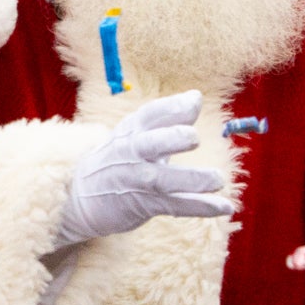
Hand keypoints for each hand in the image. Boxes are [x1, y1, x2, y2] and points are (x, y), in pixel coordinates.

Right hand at [52, 91, 232, 250]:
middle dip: (170, 139)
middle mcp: (132, 153)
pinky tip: (225, 207)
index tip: (195, 100)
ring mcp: (137, 180)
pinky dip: (201, 206)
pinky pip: (175, 206)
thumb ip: (168, 118)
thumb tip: (196, 97)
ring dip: (191, 179)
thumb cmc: (119, 159)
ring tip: (219, 179)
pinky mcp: (143, 205)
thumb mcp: (137, 134)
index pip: (150, 115)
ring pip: (163, 179)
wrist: (79, 197)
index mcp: (131, 131)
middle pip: (150, 143)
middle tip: (194, 137)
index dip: (172, 108)